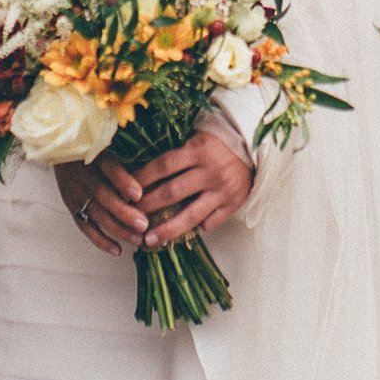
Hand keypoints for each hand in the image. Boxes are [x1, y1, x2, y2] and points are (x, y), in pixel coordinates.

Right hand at [53, 153, 148, 255]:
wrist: (60, 151)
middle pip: (103, 195)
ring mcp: (75, 193)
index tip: (139, 195)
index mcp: (95, 156)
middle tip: (144, 225)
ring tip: (137, 240)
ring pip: (96, 214)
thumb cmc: (93, 149)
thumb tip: (149, 178)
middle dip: (124, 212)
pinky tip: (118, 250)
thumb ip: (125, 160)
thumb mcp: (105, 146)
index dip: (123, 182)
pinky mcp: (70, 206)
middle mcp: (83, 175)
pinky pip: (85, 226)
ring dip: (117, 229)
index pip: (108, 168)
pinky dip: (101, 240)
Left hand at [129, 130, 253, 246]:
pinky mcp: (233, 204)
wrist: (254, 146)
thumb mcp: (196, 139)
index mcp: (198, 149)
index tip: (124, 190)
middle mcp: (210, 170)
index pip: (163, 166)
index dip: (142, 178)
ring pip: (190, 214)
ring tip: (148, 240)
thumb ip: (175, 155)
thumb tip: (140, 170)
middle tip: (128, 218)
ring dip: (166, 229)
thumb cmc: (217, 143)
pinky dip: (194, 229)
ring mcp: (223, 190)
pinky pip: (210, 222)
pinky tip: (179, 236)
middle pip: (172, 192)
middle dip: (147, 206)